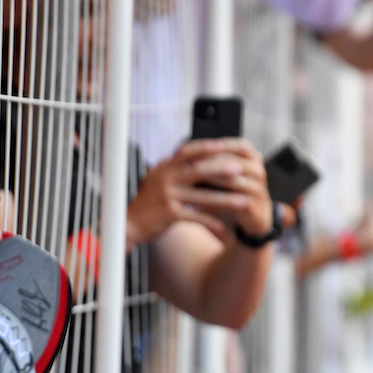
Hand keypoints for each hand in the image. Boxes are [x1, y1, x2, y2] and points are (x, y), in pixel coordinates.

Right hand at [126, 139, 270, 248]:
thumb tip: (193, 152)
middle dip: (221, 170)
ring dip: (224, 200)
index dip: (205, 147)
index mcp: (165, 168)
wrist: (129, 223)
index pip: (186, 151)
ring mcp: (168, 196)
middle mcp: (166, 179)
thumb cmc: (149, 200)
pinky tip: (224, 227)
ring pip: (202, 197)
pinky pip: (196, 217)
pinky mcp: (169, 214)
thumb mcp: (158, 178)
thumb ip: (174, 166)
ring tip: (242, 201)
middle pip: (198, 170)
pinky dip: (211, 222)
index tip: (223, 145)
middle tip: (239, 169)